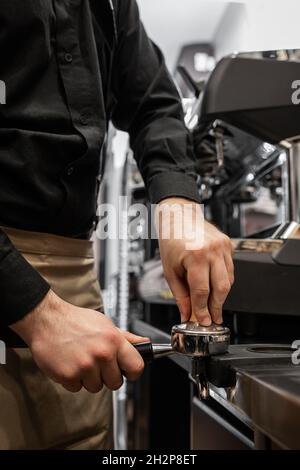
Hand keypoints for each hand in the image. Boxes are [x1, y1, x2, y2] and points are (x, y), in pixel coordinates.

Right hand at [11, 290, 147, 392]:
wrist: (46, 320)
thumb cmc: (75, 321)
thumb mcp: (105, 324)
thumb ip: (126, 337)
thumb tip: (145, 343)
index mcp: (114, 340)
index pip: (136, 367)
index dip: (132, 372)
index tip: (127, 371)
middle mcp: (102, 354)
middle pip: (116, 382)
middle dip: (107, 376)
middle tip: (96, 362)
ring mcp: (85, 366)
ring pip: (96, 387)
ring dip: (89, 378)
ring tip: (81, 360)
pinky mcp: (68, 375)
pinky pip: (77, 388)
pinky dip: (73, 379)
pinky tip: (69, 363)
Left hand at [156, 198, 233, 324]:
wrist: (179, 217)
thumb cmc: (172, 239)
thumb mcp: (170, 270)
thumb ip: (180, 295)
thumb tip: (187, 313)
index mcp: (195, 256)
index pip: (202, 292)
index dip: (202, 310)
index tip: (203, 320)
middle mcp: (212, 250)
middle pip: (221, 288)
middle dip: (217, 307)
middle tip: (212, 318)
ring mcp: (223, 247)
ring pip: (229, 280)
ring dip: (221, 295)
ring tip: (212, 304)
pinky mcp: (229, 245)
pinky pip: (230, 270)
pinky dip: (224, 281)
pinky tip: (214, 285)